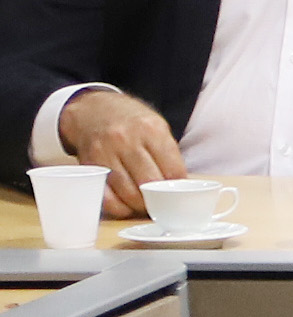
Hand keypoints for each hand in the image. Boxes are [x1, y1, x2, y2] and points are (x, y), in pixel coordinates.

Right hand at [54, 90, 183, 217]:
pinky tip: (126, 206)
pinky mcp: (90, 165)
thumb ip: (168, 153)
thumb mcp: (156, 127)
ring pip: (128, 192)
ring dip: (140, 205)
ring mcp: (106, 152)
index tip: (177, 193)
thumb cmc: (131, 122)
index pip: (173, 170)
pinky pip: (105, 195)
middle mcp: (127, 140)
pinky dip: (118, 207)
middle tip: (162, 203)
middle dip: (159, 198)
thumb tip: (179, 185)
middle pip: (150, 183)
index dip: (177, 187)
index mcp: (151, 130)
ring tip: (146, 205)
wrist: (92, 110)